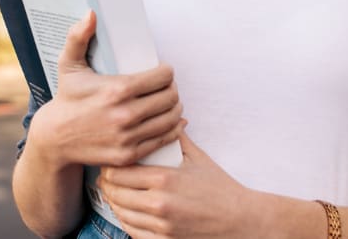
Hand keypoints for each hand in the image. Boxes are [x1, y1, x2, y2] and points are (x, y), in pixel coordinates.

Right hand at [29, 11, 182, 168]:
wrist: (55, 139)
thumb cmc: (67, 97)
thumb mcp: (69, 65)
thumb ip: (78, 37)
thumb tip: (91, 14)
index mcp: (116, 89)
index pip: (162, 77)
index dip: (167, 72)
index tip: (163, 71)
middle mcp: (125, 115)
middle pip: (170, 97)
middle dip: (172, 89)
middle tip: (167, 86)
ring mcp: (128, 137)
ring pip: (171, 118)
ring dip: (175, 108)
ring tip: (169, 102)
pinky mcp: (129, 154)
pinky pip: (164, 139)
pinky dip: (173, 129)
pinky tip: (172, 121)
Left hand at [97, 130, 254, 238]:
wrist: (240, 220)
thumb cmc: (221, 189)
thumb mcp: (198, 158)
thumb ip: (177, 137)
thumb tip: (167, 118)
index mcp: (165, 179)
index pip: (118, 171)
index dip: (110, 165)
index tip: (111, 160)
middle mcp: (158, 204)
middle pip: (113, 192)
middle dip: (107, 182)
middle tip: (107, 175)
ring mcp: (160, 226)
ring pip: (119, 212)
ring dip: (113, 201)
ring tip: (114, 192)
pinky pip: (132, 231)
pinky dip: (125, 220)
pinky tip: (127, 211)